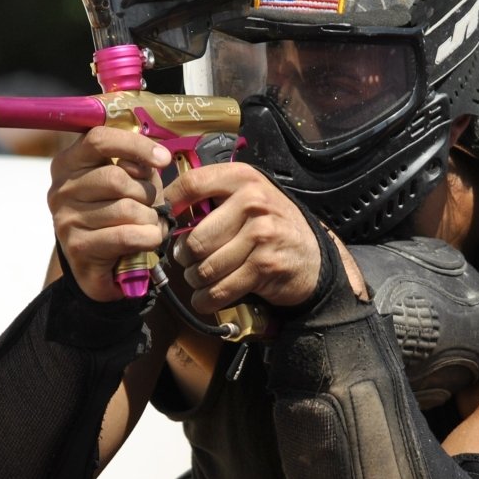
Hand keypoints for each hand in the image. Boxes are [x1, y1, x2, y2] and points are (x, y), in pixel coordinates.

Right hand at [47, 126, 169, 300]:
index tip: (163, 159)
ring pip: (126, 208)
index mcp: (70, 162)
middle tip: (152, 206)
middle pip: (117, 177)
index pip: (99, 139)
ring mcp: (65, 218)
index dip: (135, 145)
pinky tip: (149, 239)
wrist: (97, 264)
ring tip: (148, 225)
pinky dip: (148, 238)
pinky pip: (126, 236)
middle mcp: (61, 188)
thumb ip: (139, 167)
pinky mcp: (77, 247)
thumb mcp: (129, 183)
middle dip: (146, 192)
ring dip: (150, 218)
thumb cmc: (116, 215)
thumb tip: (155, 159)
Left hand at [162, 163, 365, 310]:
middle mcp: (253, 201)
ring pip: (204, 268)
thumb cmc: (271, 225)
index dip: (170, 206)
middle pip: (194, 238)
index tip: (165, 222)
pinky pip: (219, 290)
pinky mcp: (264, 266)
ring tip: (199, 279)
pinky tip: (206, 297)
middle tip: (187, 261)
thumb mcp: (249, 196)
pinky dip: (206, 300)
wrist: (312, 256)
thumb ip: (214, 196)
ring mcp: (260, 234)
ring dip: (195, 281)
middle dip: (183, 258)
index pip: (192, 184)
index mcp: (243, 178)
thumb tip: (166, 213)